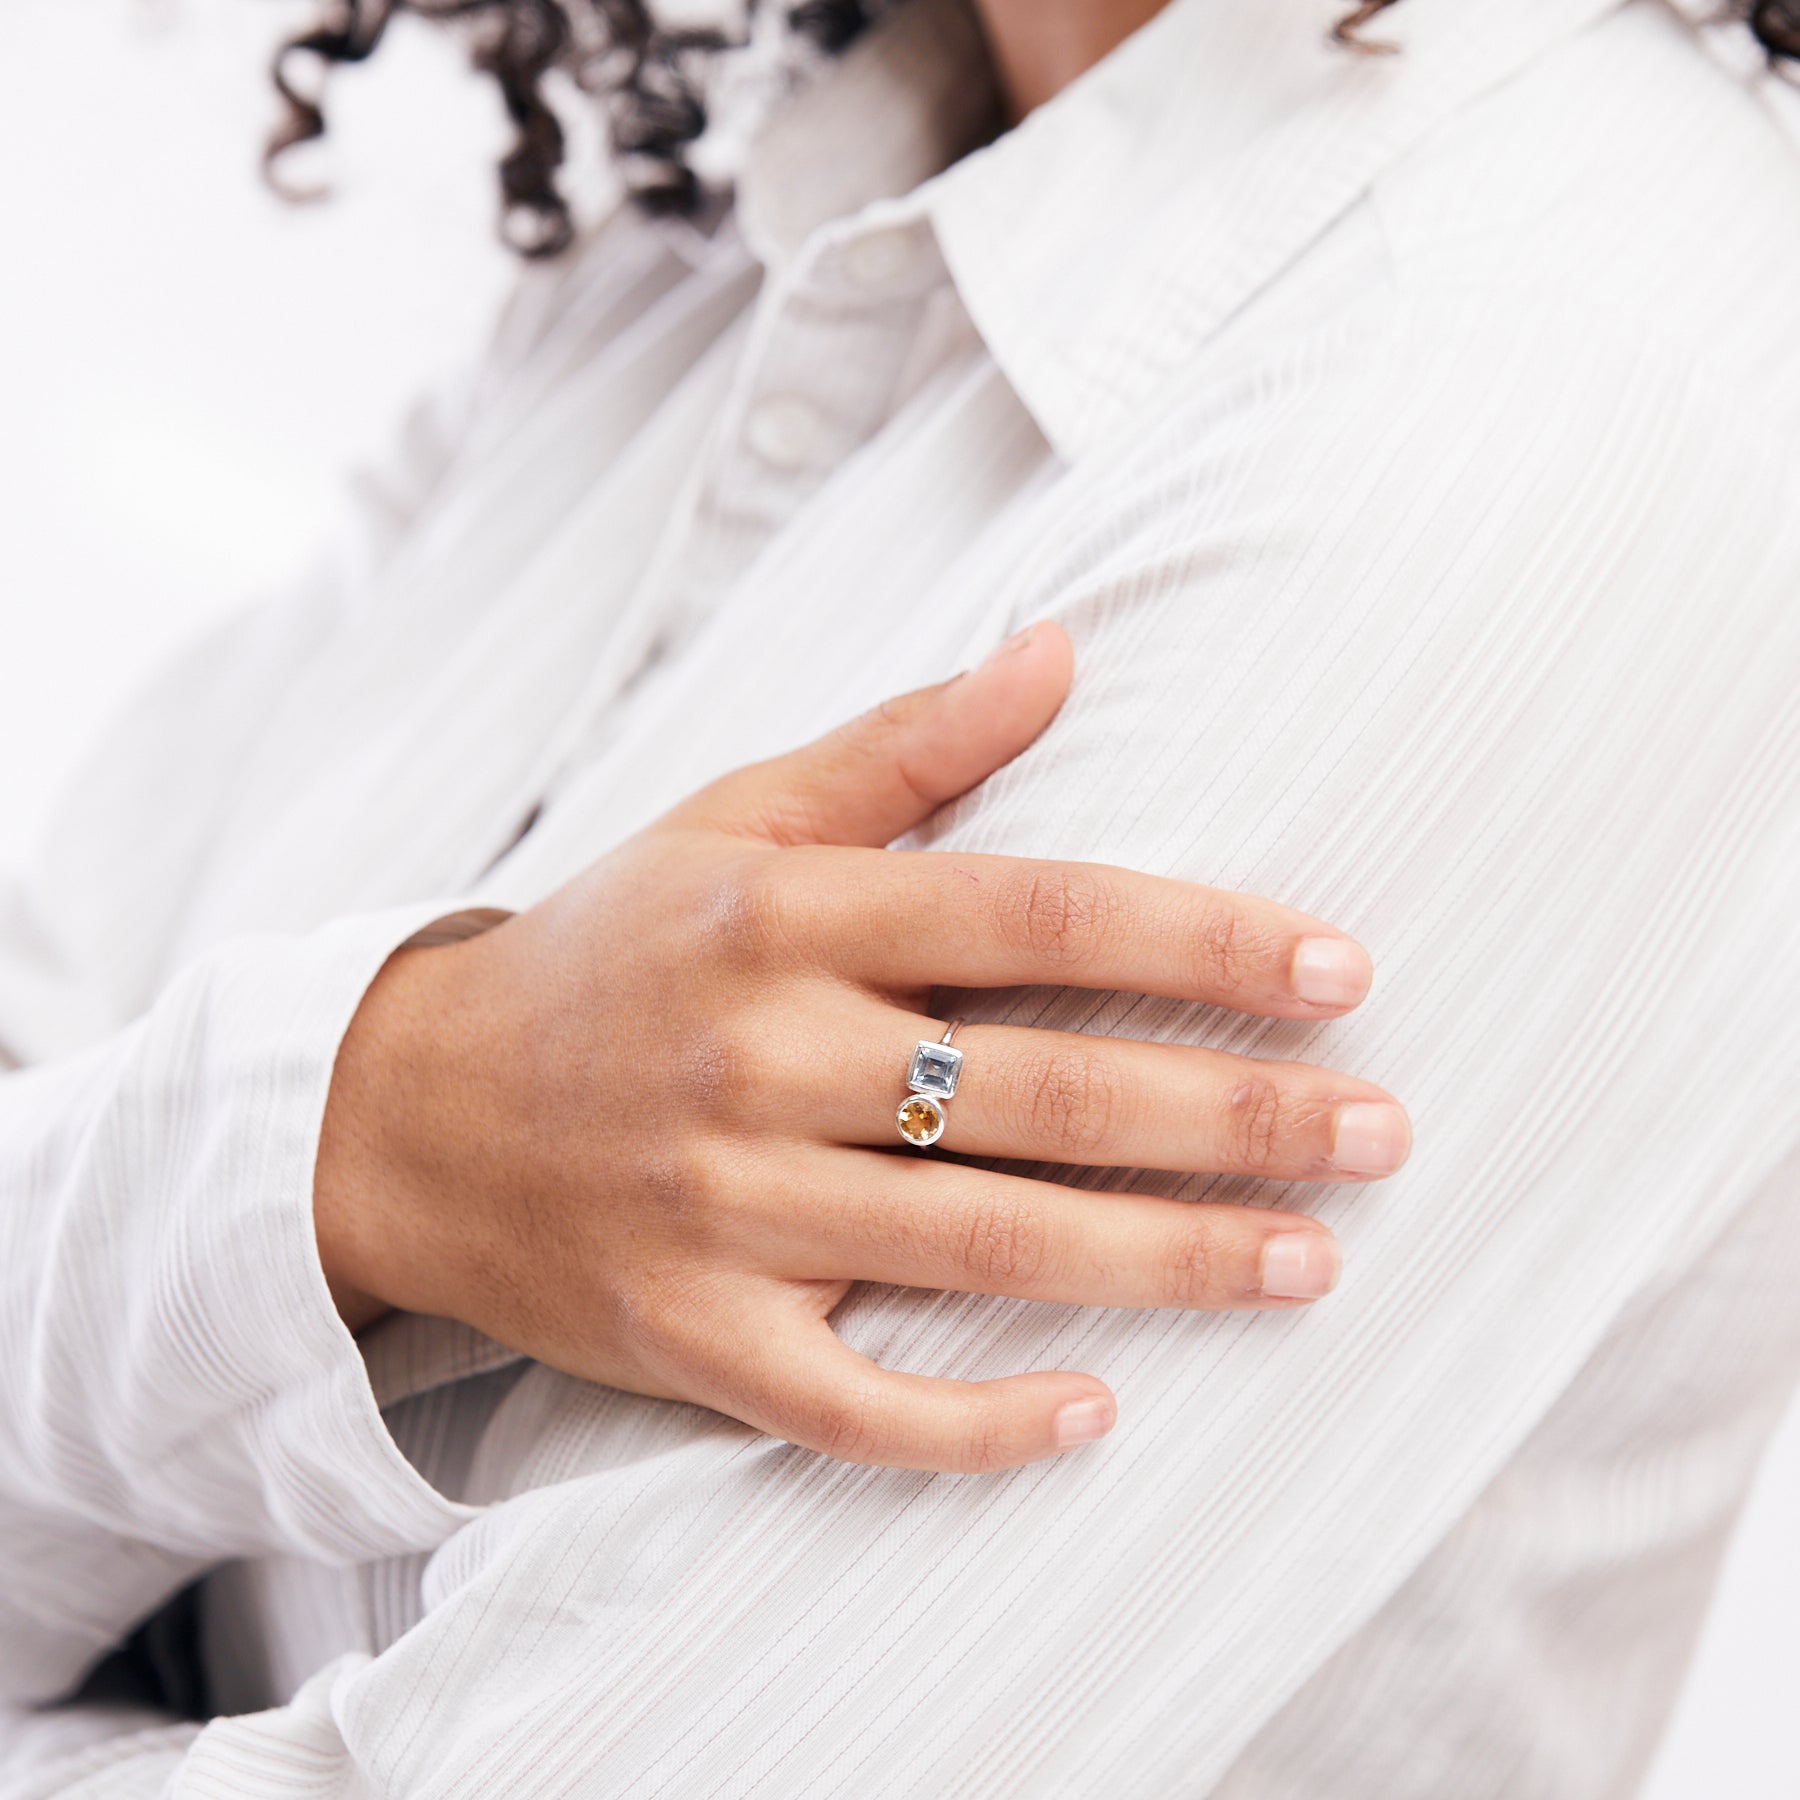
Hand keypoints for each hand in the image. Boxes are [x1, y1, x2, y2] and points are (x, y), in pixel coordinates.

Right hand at [315, 623, 1408, 1471]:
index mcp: (785, 915)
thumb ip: (906, 747)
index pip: (1034, 913)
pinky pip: (851, 1403)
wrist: (415, 1112)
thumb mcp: (735, 819)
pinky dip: (974, 1424)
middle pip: (1043, 1089)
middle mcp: (763, 1060)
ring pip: (985, 1247)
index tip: (1340, 971)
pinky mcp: (693, 1337)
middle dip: (1235, 1114)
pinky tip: (1095, 1415)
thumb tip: (1062, 646)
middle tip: (1384, 1133)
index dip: (1201, 937)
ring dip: (1166, 1260)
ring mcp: (725, 1212)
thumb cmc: (612, 952)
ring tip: (1311, 1258)